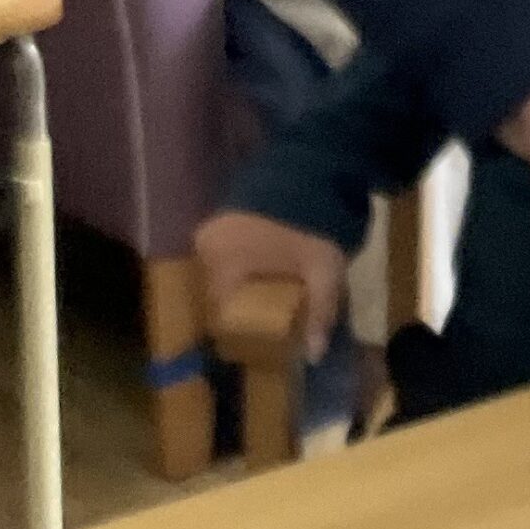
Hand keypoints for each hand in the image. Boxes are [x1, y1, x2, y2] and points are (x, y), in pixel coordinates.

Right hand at [196, 209, 349, 362]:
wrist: (311, 171)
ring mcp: (210, 230)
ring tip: (265, 298)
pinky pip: (221, 255)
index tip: (260, 338)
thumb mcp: (323, 272)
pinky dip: (237, 267)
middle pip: (219, 294)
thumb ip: (320, 313)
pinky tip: (259, 273)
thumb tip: (315, 357)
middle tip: (267, 319)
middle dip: (241, 308)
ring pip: (218, 274)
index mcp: (223, 265)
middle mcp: (206, 248)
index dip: (241, 330)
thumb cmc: (311, 226)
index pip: (221, 314)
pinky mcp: (219, 218)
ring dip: (239, 287)